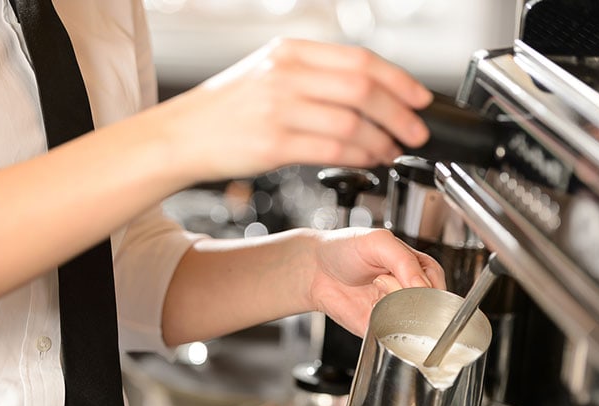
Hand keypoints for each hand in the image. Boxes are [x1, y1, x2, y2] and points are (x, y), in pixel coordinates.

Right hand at [149, 38, 432, 183]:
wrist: (179, 136)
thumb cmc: (223, 111)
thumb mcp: (266, 75)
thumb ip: (312, 78)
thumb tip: (367, 95)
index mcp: (288, 52)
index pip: (359, 59)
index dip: (399, 80)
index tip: (419, 98)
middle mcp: (286, 74)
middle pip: (363, 88)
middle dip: (400, 113)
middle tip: (416, 131)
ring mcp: (278, 108)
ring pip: (352, 121)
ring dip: (382, 140)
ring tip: (391, 151)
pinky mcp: (273, 142)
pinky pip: (332, 148)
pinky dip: (359, 156)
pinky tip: (368, 161)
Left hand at [308, 227, 445, 335]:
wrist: (315, 269)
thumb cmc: (345, 249)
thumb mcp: (379, 242)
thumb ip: (406, 261)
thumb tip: (424, 287)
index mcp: (419, 269)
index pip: (438, 285)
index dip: (423, 284)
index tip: (402, 275)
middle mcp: (411, 292)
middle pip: (425, 306)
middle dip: (403, 293)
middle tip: (380, 279)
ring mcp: (396, 311)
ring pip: (408, 321)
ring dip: (389, 305)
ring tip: (373, 288)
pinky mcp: (380, 328)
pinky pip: (390, 334)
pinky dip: (380, 321)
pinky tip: (369, 305)